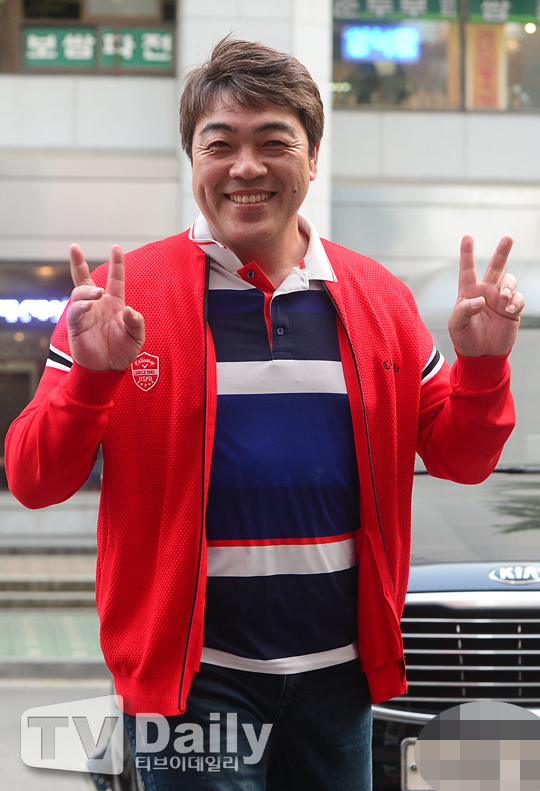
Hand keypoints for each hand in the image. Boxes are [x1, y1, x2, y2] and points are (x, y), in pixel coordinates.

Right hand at [66, 244, 144, 370]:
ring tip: (98, 293)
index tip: (116, 247)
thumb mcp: (136, 336)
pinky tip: (88, 305)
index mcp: (113, 303)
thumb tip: (128, 310)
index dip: (116, 264)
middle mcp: (97, 305)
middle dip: (78, 263)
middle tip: (74, 247)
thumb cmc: (123, 351)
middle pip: (84, 279)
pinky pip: (75, 311)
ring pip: (79, 293)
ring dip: (88, 290)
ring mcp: (85, 314)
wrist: (109, 369)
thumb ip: (136, 322)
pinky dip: (81, 306)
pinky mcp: (76, 326)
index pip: (115, 279)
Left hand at [448, 235, 523, 356]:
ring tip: (504, 296)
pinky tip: (510, 310)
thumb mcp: (456, 325)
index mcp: (468, 293)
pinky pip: (518, 299)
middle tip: (508, 237)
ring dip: (508, 285)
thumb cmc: (464, 339)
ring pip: (509, 281)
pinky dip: (516, 301)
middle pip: (495, 267)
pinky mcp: (512, 310)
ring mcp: (500, 300)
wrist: (481, 355)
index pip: (467, 270)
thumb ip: (464, 310)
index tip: (467, 236)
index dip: (466, 253)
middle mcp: (485, 292)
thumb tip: (480, 300)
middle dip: (502, 252)